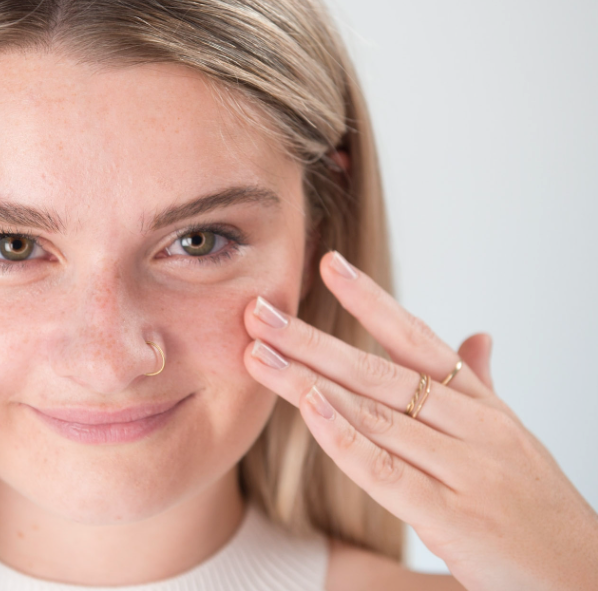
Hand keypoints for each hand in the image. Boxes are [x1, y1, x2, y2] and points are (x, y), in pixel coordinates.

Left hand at [242, 251, 597, 590]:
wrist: (587, 580)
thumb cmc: (538, 508)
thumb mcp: (511, 438)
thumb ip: (481, 386)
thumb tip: (477, 335)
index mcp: (481, 405)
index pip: (417, 339)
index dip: (370, 299)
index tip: (327, 263)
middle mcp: (471, 427)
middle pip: (378, 371)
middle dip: (311, 339)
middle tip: (258, 311)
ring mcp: (463, 469)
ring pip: (371, 413)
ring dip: (307, 380)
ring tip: (259, 354)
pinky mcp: (451, 516)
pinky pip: (385, 470)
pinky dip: (343, 436)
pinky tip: (307, 407)